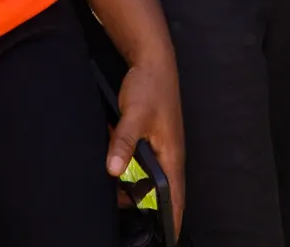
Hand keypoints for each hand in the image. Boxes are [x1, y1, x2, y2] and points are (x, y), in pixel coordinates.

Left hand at [107, 54, 184, 239]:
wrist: (152, 61)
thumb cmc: (150, 87)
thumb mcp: (134, 115)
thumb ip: (124, 142)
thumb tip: (114, 170)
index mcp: (172, 155)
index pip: (176, 196)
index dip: (173, 219)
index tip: (168, 237)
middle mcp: (169, 154)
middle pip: (159, 191)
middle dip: (144, 204)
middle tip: (122, 208)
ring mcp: (161, 146)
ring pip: (146, 177)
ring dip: (131, 184)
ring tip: (112, 189)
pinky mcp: (151, 138)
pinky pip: (139, 162)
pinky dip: (127, 166)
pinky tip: (112, 164)